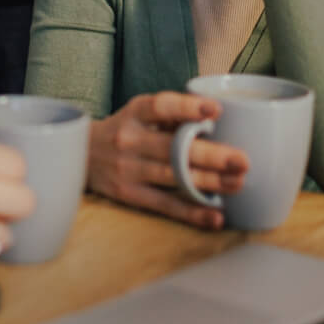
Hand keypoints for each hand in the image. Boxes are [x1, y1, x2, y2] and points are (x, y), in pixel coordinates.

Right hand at [87, 92, 248, 230]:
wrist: (81, 155)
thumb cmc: (123, 130)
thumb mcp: (138, 113)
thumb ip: (170, 115)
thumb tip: (214, 119)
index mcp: (134, 113)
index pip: (160, 107)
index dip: (187, 107)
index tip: (216, 110)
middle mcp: (129, 140)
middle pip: (172, 148)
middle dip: (211, 155)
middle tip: (243, 160)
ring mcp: (128, 169)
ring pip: (173, 177)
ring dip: (209, 182)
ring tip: (237, 184)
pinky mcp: (129, 194)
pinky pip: (165, 205)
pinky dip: (192, 212)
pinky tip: (216, 216)